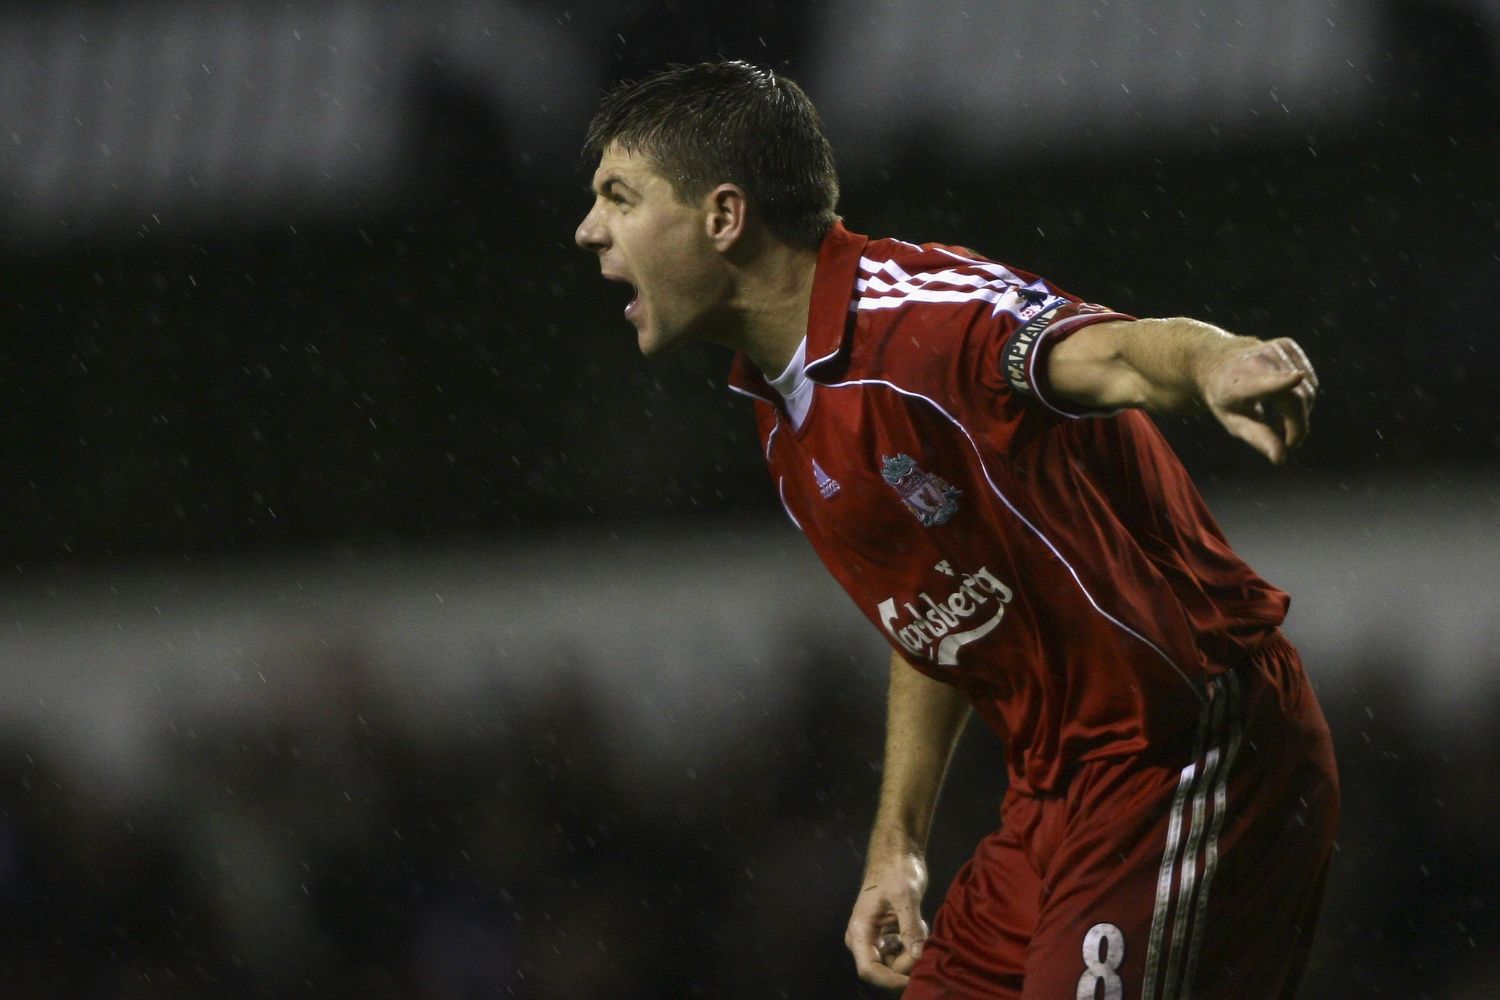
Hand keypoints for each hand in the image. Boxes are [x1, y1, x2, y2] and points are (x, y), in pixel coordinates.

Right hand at [845, 852, 929, 989]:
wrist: (897, 854)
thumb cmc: (896, 870)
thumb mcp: (906, 897)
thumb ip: (910, 928)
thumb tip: (918, 956)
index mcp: (860, 930)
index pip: (869, 970)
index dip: (891, 980)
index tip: (914, 980)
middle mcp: (864, 939)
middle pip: (885, 969)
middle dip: (908, 962)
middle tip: (924, 938)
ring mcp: (875, 939)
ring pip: (896, 963)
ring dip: (913, 951)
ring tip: (919, 925)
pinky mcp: (886, 936)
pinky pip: (901, 953)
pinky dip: (913, 945)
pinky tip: (917, 925)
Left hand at [1199, 337, 1318, 463]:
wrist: (1215, 361)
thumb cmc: (1224, 397)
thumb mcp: (1233, 422)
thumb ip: (1258, 438)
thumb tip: (1280, 459)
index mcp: (1241, 382)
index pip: (1263, 383)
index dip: (1281, 383)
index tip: (1296, 378)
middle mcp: (1257, 360)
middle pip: (1297, 398)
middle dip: (1299, 424)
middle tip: (1290, 443)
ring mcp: (1274, 349)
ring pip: (1307, 389)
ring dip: (1301, 411)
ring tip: (1282, 422)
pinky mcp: (1287, 345)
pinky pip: (1309, 378)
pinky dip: (1302, 393)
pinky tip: (1283, 398)